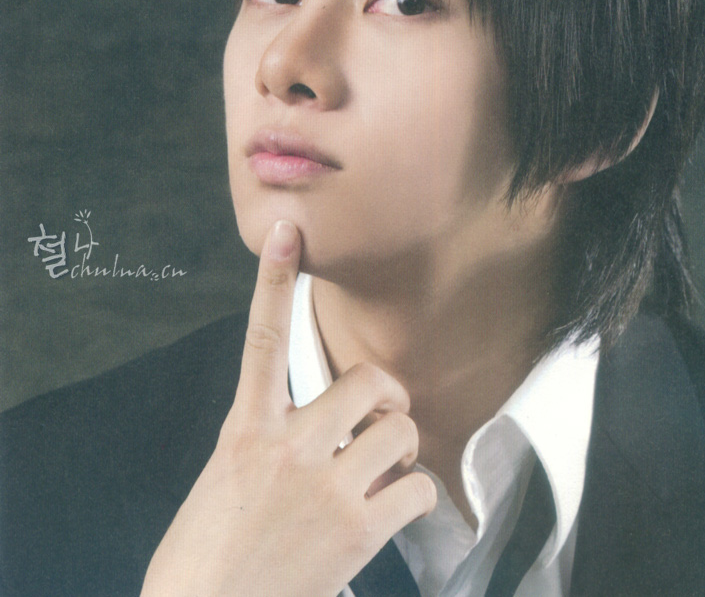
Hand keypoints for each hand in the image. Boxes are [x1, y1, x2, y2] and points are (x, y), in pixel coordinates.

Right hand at [141, 220, 436, 596]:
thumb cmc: (206, 553)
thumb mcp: (224, 477)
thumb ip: (264, 442)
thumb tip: (309, 435)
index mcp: (246, 428)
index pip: (261, 337)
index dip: (274, 279)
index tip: (286, 232)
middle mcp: (288, 446)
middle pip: (365, 379)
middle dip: (385, 392)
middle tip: (385, 414)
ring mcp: (325, 486)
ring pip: (398, 428)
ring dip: (402, 444)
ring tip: (388, 466)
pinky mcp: (357, 530)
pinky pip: (416, 486)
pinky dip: (415, 492)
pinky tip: (398, 505)